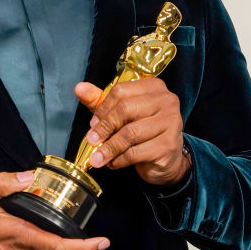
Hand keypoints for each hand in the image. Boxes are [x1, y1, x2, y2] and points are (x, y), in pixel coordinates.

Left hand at [74, 79, 189, 186]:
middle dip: (105, 127)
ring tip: (97, 157)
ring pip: (130, 133)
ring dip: (109, 147)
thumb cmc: (143, 130)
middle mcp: (166, 100)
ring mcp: (171, 122)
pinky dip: (120, 160)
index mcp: (154, 86)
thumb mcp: (120, 113)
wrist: (168, 158)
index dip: (103, 108)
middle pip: (126, 109)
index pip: (121, 90)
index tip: (92, 123)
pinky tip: (113, 163)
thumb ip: (100, 100)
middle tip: (91, 140)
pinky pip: (136, 152)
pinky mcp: (169, 145)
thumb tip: (79, 88)